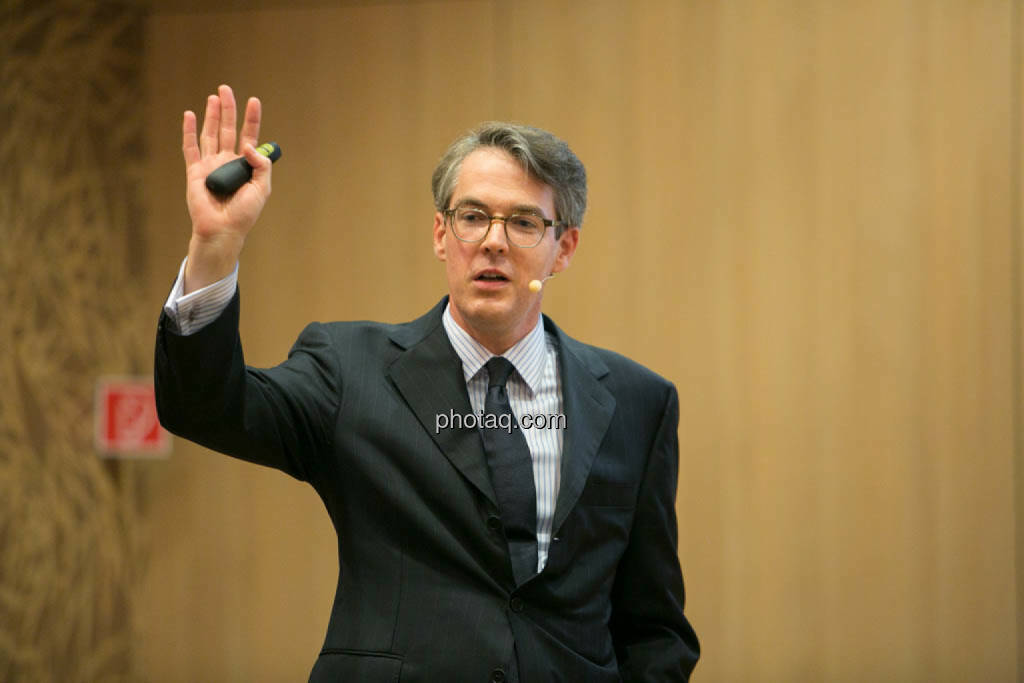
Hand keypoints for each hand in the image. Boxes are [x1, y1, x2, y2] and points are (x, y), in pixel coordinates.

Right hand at [182, 84, 270, 291]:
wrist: (223, 229)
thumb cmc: (244, 213)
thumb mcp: (262, 188)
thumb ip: (261, 164)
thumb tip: (248, 145)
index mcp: (245, 165)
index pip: (250, 136)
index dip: (252, 118)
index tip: (254, 101)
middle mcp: (227, 161)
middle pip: (228, 129)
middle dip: (228, 109)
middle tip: (226, 89)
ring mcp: (210, 164)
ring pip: (210, 134)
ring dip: (211, 115)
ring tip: (214, 96)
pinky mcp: (195, 171)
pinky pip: (190, 147)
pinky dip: (189, 131)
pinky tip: (189, 115)